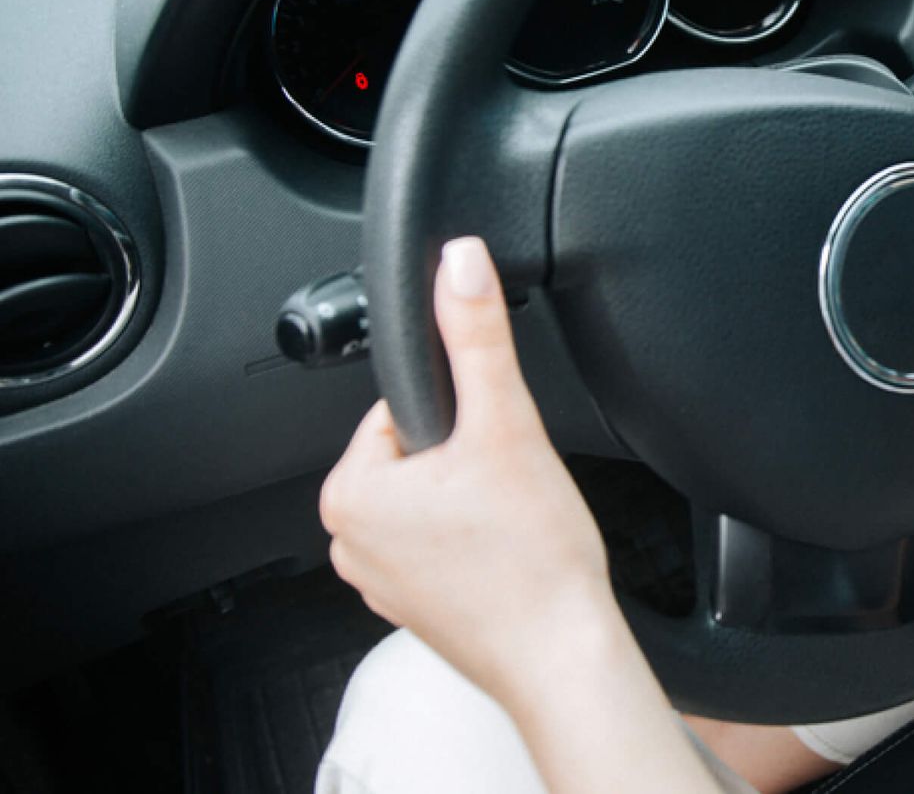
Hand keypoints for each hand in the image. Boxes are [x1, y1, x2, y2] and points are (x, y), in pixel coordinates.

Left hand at [320, 236, 615, 707]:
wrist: (564, 654)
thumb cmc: (533, 560)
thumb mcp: (507, 423)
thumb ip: (477, 335)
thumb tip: (459, 260)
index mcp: (349, 492)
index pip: (407, 406)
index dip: (467, 415)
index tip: (496, 450)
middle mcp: (348, 541)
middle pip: (423, 452)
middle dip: (473, 458)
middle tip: (511, 491)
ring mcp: (379, 580)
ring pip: (438, 497)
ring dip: (478, 498)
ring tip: (513, 526)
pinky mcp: (414, 606)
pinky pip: (445, 543)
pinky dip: (478, 541)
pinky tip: (510, 557)